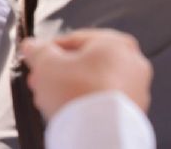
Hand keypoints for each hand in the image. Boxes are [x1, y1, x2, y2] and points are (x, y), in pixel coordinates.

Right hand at [21, 29, 152, 119]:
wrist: (99, 130)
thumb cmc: (78, 92)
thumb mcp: (48, 65)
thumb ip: (39, 52)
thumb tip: (33, 46)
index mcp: (117, 42)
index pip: (77, 40)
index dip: (51, 50)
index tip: (36, 58)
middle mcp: (133, 61)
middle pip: (87, 63)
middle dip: (59, 72)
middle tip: (40, 81)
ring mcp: (136, 86)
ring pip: (96, 82)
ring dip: (71, 88)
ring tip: (50, 99)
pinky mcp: (133, 108)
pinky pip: (105, 100)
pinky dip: (87, 103)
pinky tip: (69, 111)